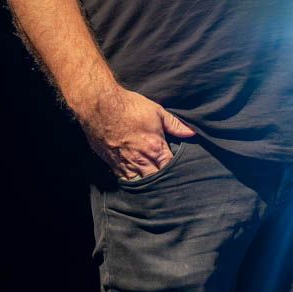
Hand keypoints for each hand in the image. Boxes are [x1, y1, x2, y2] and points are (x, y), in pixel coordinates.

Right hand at [76, 85, 196, 179]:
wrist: (100, 106)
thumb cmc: (129, 107)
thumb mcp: (157, 112)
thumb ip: (175, 125)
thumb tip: (192, 132)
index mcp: (155, 148)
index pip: (170, 168)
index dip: (175, 172)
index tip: (179, 173)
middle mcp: (141, 160)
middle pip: (156, 181)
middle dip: (161, 182)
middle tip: (167, 183)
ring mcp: (125, 164)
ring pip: (140, 184)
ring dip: (146, 185)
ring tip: (152, 185)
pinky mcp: (112, 164)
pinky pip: (124, 180)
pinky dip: (131, 182)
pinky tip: (135, 180)